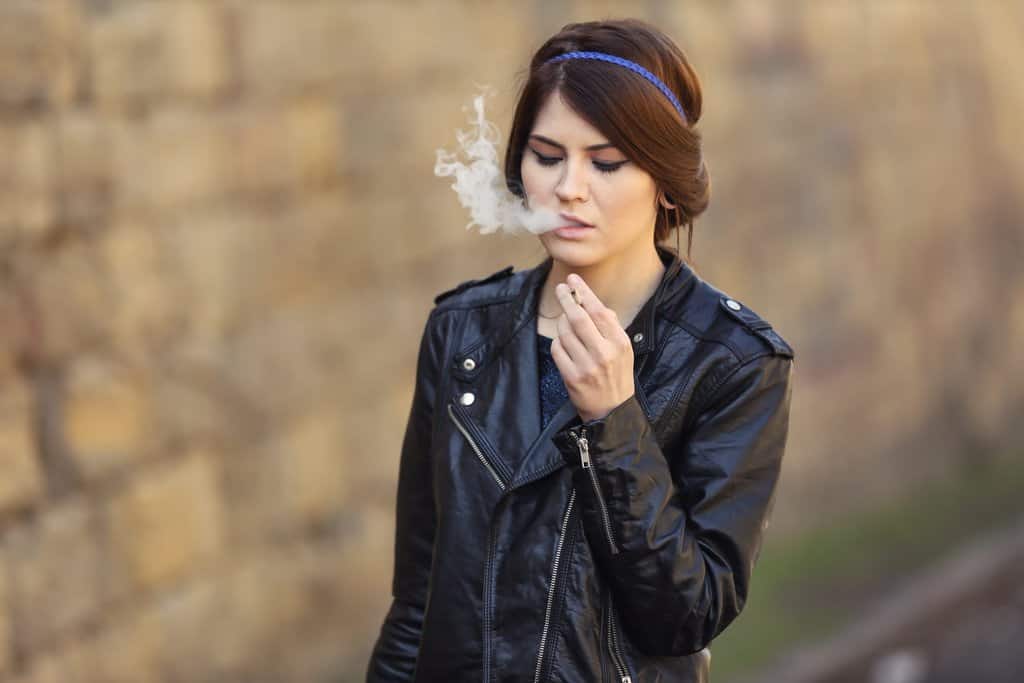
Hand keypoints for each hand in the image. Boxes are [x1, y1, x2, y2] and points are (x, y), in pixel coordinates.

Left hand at [550, 273, 634, 422]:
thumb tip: (595, 304)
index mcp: (619, 343)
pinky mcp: (572, 377)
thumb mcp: (623, 350)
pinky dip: (558, 343)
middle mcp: (604, 353)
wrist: (613, 411)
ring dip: (562, 324)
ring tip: (566, 324)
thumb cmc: (617, 376)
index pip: (599, 311)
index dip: (584, 292)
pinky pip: (557, 349)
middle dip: (566, 299)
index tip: (573, 280)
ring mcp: (587, 366)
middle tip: (560, 289)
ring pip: (565, 333)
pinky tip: (564, 345)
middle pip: (579, 318)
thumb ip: (611, 327)